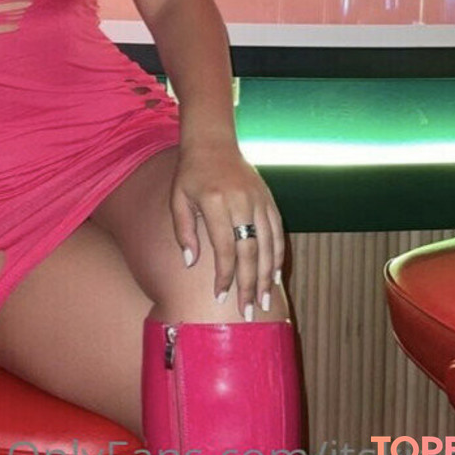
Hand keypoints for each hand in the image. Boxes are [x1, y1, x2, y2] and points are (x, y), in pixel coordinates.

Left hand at [170, 137, 284, 317]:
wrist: (214, 143)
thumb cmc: (191, 174)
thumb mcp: (177, 198)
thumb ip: (184, 231)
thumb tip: (191, 263)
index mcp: (216, 202)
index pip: (224, 248)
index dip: (224, 276)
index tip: (221, 298)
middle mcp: (241, 202)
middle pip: (249, 251)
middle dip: (250, 284)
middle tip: (250, 311)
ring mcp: (258, 200)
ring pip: (268, 245)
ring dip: (268, 276)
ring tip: (267, 301)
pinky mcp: (268, 199)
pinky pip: (277, 232)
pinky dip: (277, 255)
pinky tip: (276, 275)